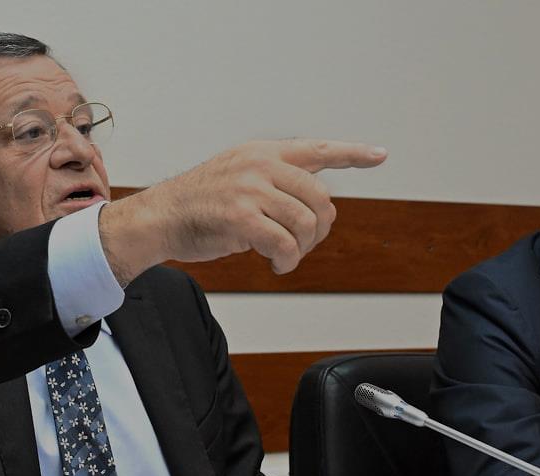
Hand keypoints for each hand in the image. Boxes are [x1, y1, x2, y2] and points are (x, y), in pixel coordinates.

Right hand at [98, 138, 386, 283]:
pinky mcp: (241, 216)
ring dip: (302, 249)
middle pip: (321, 199)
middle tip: (302, 243)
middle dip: (320, 229)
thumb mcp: (240, 176)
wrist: (160, 216)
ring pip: (306, 223)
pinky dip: (288, 260)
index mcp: (264, 153)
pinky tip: (278, 263)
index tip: (379, 155)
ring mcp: (250, 189)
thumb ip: (276, 182)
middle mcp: (260, 165)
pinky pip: (285, 243)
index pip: (317, 149)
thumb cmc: (200, 203)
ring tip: (286, 255)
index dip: (352, 153)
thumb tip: (314, 205)